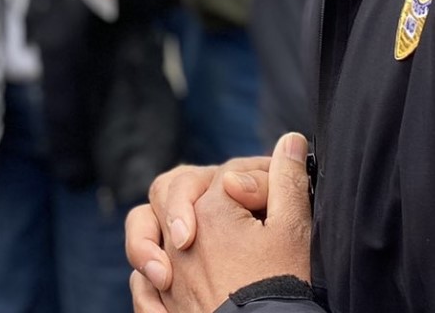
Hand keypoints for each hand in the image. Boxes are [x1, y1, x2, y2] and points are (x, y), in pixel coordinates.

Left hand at [141, 134, 313, 312]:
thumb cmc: (283, 286)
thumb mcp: (294, 228)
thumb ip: (287, 180)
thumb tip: (289, 139)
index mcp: (209, 211)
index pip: (225, 175)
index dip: (255, 179)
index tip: (279, 193)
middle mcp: (178, 240)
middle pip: (169, 190)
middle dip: (195, 189)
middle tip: (231, 201)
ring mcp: (167, 276)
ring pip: (143, 229)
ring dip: (161, 225)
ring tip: (182, 236)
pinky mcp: (162, 310)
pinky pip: (140, 285)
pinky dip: (148, 275)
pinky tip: (165, 276)